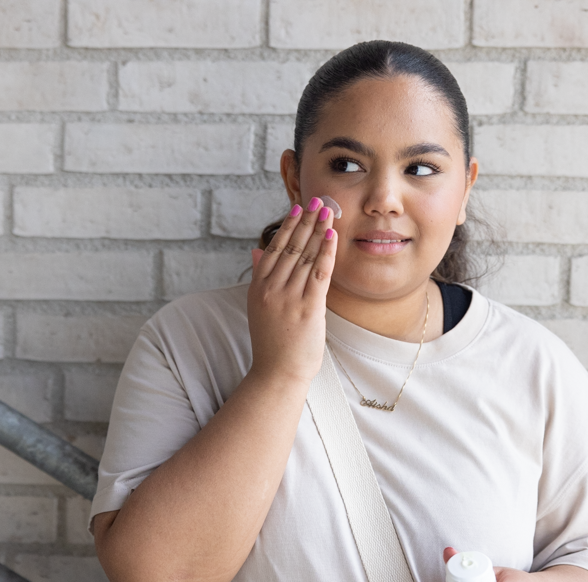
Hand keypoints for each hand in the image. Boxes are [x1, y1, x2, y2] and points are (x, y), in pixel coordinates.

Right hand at [247, 198, 336, 383]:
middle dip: (306, 221)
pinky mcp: (307, 308)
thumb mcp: (259, 307)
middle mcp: (271, 289)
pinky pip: (318, 273)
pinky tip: (332, 235)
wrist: (276, 373)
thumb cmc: (272, 343)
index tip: (298, 209)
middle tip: (318, 200)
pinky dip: (326, 251)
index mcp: (258, 287)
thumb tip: (255, 251)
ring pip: (305, 256)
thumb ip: (259, 277)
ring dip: (318, 230)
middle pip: (291, 247)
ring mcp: (288, 298)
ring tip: (328, 211)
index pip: (273, 248)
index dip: (288, 226)